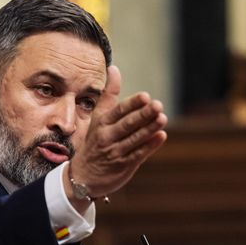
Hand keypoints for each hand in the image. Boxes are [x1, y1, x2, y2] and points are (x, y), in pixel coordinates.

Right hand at [67, 65, 166, 201]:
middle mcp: (107, 136)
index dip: (132, 104)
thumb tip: (114, 68)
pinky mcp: (124, 166)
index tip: (145, 96)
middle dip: (143, 115)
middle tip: (158, 105)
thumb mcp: (98, 117)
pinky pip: (138, 154)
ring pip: (134, 139)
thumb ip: (109, 94)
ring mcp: (116, 152)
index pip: (118, 111)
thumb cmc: (95, 141)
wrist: (83, 176)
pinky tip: (161, 136)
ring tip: (162, 118)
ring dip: (149, 129)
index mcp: (101, 123)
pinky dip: (150, 146)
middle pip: (127, 124)